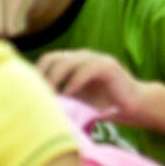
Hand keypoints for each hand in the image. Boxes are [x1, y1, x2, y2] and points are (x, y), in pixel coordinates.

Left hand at [37, 49, 164, 131]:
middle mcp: (82, 57)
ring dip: (56, 79)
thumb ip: (61, 98)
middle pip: (54, 58)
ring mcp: (96, 59)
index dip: (37, 74)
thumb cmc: (105, 106)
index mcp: (73, 63)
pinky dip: (76, 81)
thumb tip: (35, 107)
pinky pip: (88, 69)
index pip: (48, 60)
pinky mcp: (109, 66)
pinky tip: (70, 94)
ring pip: (69, 62)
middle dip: (43, 77)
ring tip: (50, 96)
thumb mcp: (78, 101)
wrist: (135, 106)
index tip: (29, 93)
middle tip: (37, 96)